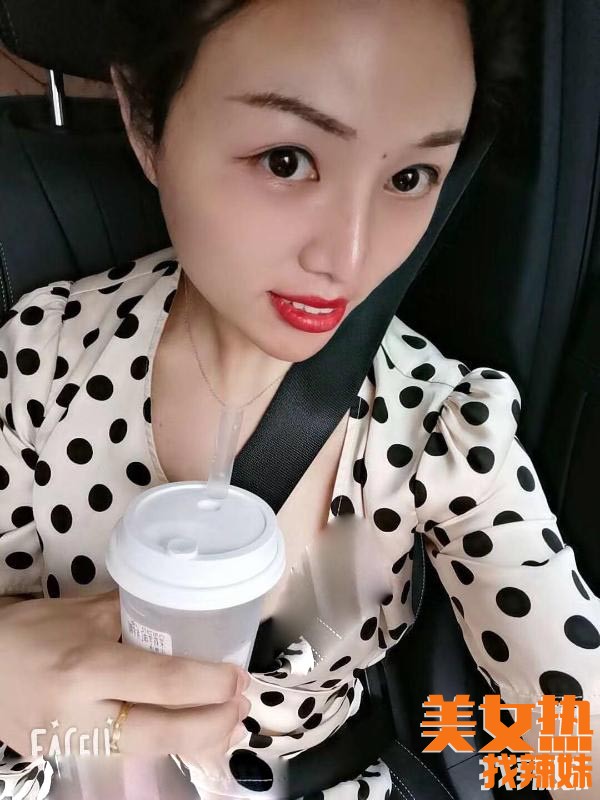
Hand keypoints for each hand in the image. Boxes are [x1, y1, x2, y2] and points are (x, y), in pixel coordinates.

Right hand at [0, 589, 250, 760]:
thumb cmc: (29, 631)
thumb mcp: (84, 612)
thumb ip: (133, 613)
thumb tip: (180, 611)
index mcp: (87, 668)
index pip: (163, 683)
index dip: (208, 684)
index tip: (239, 677)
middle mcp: (81, 715)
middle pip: (162, 733)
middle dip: (213, 725)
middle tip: (242, 705)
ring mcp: (72, 746)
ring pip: (147, 752)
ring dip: (193, 739)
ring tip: (224, 721)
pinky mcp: (66, 760)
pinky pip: (124, 755)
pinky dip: (160, 745)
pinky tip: (183, 732)